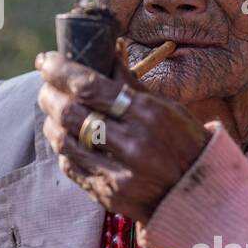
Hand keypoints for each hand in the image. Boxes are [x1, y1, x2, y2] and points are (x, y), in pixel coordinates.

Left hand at [35, 50, 209, 225]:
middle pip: (70, 113)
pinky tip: (66, 136)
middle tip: (46, 86)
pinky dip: (63, 148)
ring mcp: (117, 173)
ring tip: (53, 109)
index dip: (60, 71)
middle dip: (49, 94)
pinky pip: (71, 166)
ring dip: (51, 120)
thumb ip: (130, 83)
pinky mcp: (107, 195)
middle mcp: (131, 144)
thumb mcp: (167, 107)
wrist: (202, 196)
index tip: (46, 60)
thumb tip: (105, 51)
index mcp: (147, 114)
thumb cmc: (185, 143)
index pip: (89, 86)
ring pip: (63, 141)